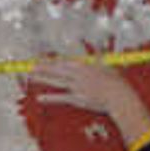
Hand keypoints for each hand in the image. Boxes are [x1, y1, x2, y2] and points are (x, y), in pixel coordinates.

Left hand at [27, 57, 149, 146]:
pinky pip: (60, 98)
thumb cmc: (116, 82)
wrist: (119, 96)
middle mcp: (78, 74)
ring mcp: (76, 86)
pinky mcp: (77, 99)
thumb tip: (96, 51)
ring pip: (56, 81)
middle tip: (30, 64)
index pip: (64, 61)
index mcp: (85, 65)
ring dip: (42, 78)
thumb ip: (98, 58)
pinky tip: (39, 97)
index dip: (52, 59)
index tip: (42, 57)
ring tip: (30, 75)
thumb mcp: (107, 66)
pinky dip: (50, 98)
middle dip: (43, 66)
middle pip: (57, 69)